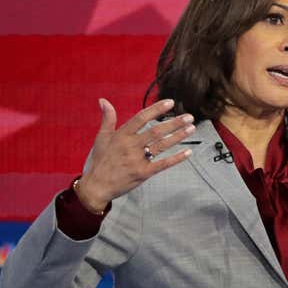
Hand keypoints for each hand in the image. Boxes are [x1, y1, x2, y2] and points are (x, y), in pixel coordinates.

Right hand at [76, 98, 195, 213]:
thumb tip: (104, 100)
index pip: (142, 118)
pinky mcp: (143, 173)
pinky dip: (176, 158)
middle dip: (174, 123)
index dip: (157, 109)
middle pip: (156, 131)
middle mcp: (130, 146)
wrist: (96, 187)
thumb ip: (107, 119)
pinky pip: (163, 164)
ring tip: (191, 129)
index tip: (170, 102)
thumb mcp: (101, 138)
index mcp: (121, 135)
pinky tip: (188, 152)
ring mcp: (137, 160)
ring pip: (162, 145)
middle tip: (189, 117)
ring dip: (178, 136)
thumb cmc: (100, 161)